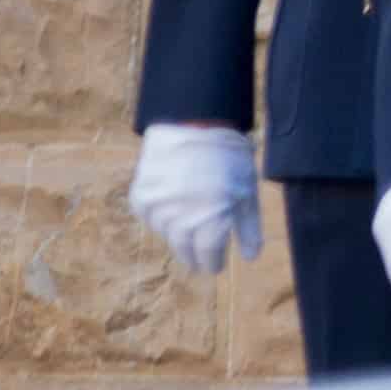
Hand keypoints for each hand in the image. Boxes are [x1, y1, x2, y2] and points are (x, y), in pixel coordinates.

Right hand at [128, 124, 259, 277]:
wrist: (192, 123)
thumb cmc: (228, 159)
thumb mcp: (247, 192)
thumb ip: (249, 228)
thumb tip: (250, 259)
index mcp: (212, 216)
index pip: (208, 254)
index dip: (212, 263)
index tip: (214, 266)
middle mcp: (181, 216)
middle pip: (185, 249)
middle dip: (194, 256)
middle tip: (200, 257)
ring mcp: (157, 207)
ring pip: (167, 234)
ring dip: (179, 233)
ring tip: (190, 217)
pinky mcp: (140, 197)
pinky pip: (151, 218)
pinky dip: (162, 217)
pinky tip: (173, 203)